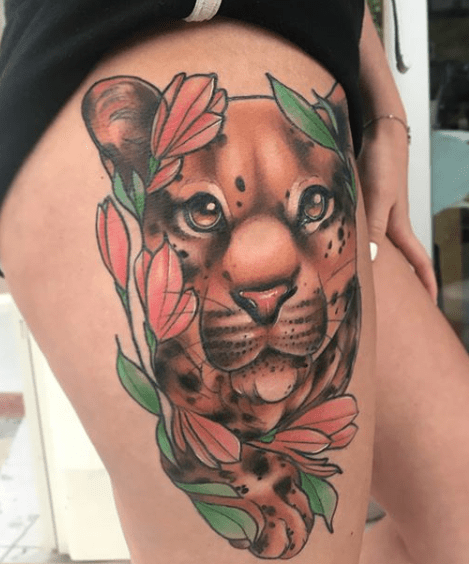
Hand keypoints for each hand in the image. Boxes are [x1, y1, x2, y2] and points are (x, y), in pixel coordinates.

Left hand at [357, 118, 437, 301]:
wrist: (380, 132)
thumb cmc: (382, 163)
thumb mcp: (377, 198)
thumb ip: (373, 228)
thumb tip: (370, 260)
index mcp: (398, 228)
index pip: (418, 261)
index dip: (425, 283)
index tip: (430, 305)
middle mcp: (391, 224)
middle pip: (401, 259)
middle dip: (402, 281)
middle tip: (395, 303)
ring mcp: (380, 213)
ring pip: (381, 247)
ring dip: (379, 264)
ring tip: (368, 283)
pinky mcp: (368, 203)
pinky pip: (366, 232)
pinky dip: (360, 244)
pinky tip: (346, 247)